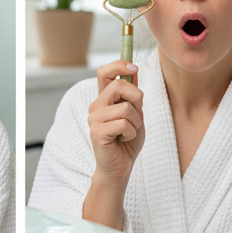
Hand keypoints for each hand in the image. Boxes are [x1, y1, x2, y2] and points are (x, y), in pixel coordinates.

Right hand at [87, 60, 144, 183]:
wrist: (121, 167)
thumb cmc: (127, 141)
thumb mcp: (136, 113)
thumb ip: (133, 95)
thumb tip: (134, 69)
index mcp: (104, 99)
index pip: (104, 73)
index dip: (119, 65)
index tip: (134, 67)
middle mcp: (96, 106)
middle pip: (120, 86)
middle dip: (137, 99)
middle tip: (135, 118)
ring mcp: (94, 119)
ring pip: (125, 108)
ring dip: (135, 122)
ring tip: (128, 133)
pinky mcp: (97, 132)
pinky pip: (124, 124)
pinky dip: (131, 133)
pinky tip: (123, 140)